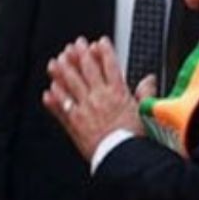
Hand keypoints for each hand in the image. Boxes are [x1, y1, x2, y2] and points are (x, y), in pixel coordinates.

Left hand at [42, 37, 144, 160]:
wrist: (123, 157)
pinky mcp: (74, 124)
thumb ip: (146, 93)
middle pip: (87, 70)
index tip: (98, 42)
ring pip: (70, 85)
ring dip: (62, 72)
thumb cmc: (135, 139)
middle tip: (73, 45)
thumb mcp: (146, 112)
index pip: (110, 65)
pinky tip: (48, 92)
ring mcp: (84, 109)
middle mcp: (99, 97)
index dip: (104, 51)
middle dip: (80, 55)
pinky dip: (54, 100)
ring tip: (55, 62)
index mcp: (118, 93)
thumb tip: (149, 80)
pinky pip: (61, 108)